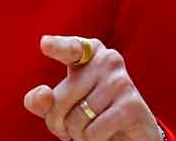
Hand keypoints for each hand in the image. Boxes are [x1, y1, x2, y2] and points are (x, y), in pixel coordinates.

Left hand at [23, 35, 160, 140]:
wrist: (132, 134)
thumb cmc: (91, 114)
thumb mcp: (62, 105)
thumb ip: (43, 100)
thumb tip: (42, 94)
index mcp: (88, 52)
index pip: (70, 48)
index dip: (57, 47)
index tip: (44, 43)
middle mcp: (107, 59)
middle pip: (59, 100)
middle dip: (59, 123)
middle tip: (74, 125)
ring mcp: (120, 81)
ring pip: (76, 119)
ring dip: (78, 134)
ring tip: (94, 127)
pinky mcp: (131, 105)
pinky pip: (92, 133)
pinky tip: (107, 134)